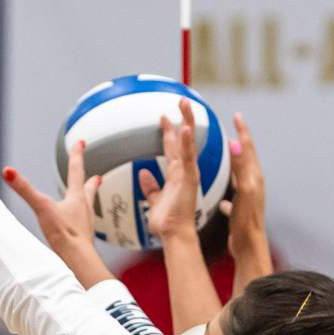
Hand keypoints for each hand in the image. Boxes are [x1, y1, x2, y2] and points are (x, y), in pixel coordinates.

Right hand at [2, 141, 108, 280]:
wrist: (78, 260)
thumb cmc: (64, 234)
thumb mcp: (41, 207)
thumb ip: (24, 189)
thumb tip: (7, 171)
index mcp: (76, 198)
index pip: (76, 170)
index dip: (76, 154)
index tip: (80, 142)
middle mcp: (85, 209)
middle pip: (89, 190)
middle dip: (91, 181)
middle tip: (97, 176)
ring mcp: (86, 224)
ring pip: (89, 208)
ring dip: (88, 201)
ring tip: (88, 200)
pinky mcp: (83, 239)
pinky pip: (84, 226)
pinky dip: (82, 222)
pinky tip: (79, 229)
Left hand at [136, 112, 203, 247]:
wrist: (174, 234)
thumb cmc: (167, 222)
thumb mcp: (153, 201)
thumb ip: (150, 188)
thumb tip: (143, 175)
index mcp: (176, 175)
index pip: (173, 148)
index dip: (169, 133)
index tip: (164, 118)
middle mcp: (184, 171)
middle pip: (183, 139)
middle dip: (182, 119)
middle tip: (181, 100)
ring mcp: (188, 173)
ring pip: (188, 142)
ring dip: (187, 121)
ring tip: (185, 103)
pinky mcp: (190, 178)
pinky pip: (187, 157)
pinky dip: (187, 142)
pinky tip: (185, 127)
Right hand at [221, 113, 269, 269]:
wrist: (249, 246)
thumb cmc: (246, 220)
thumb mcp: (244, 190)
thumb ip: (241, 168)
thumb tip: (236, 144)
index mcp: (254, 177)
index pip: (248, 148)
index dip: (242, 131)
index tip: (237, 116)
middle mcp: (253, 184)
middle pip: (246, 158)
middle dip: (239, 143)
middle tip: (232, 129)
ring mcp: (248, 197)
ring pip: (241, 174)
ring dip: (234, 163)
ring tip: (225, 155)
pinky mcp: (242, 209)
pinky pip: (234, 193)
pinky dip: (228, 187)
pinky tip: (220, 196)